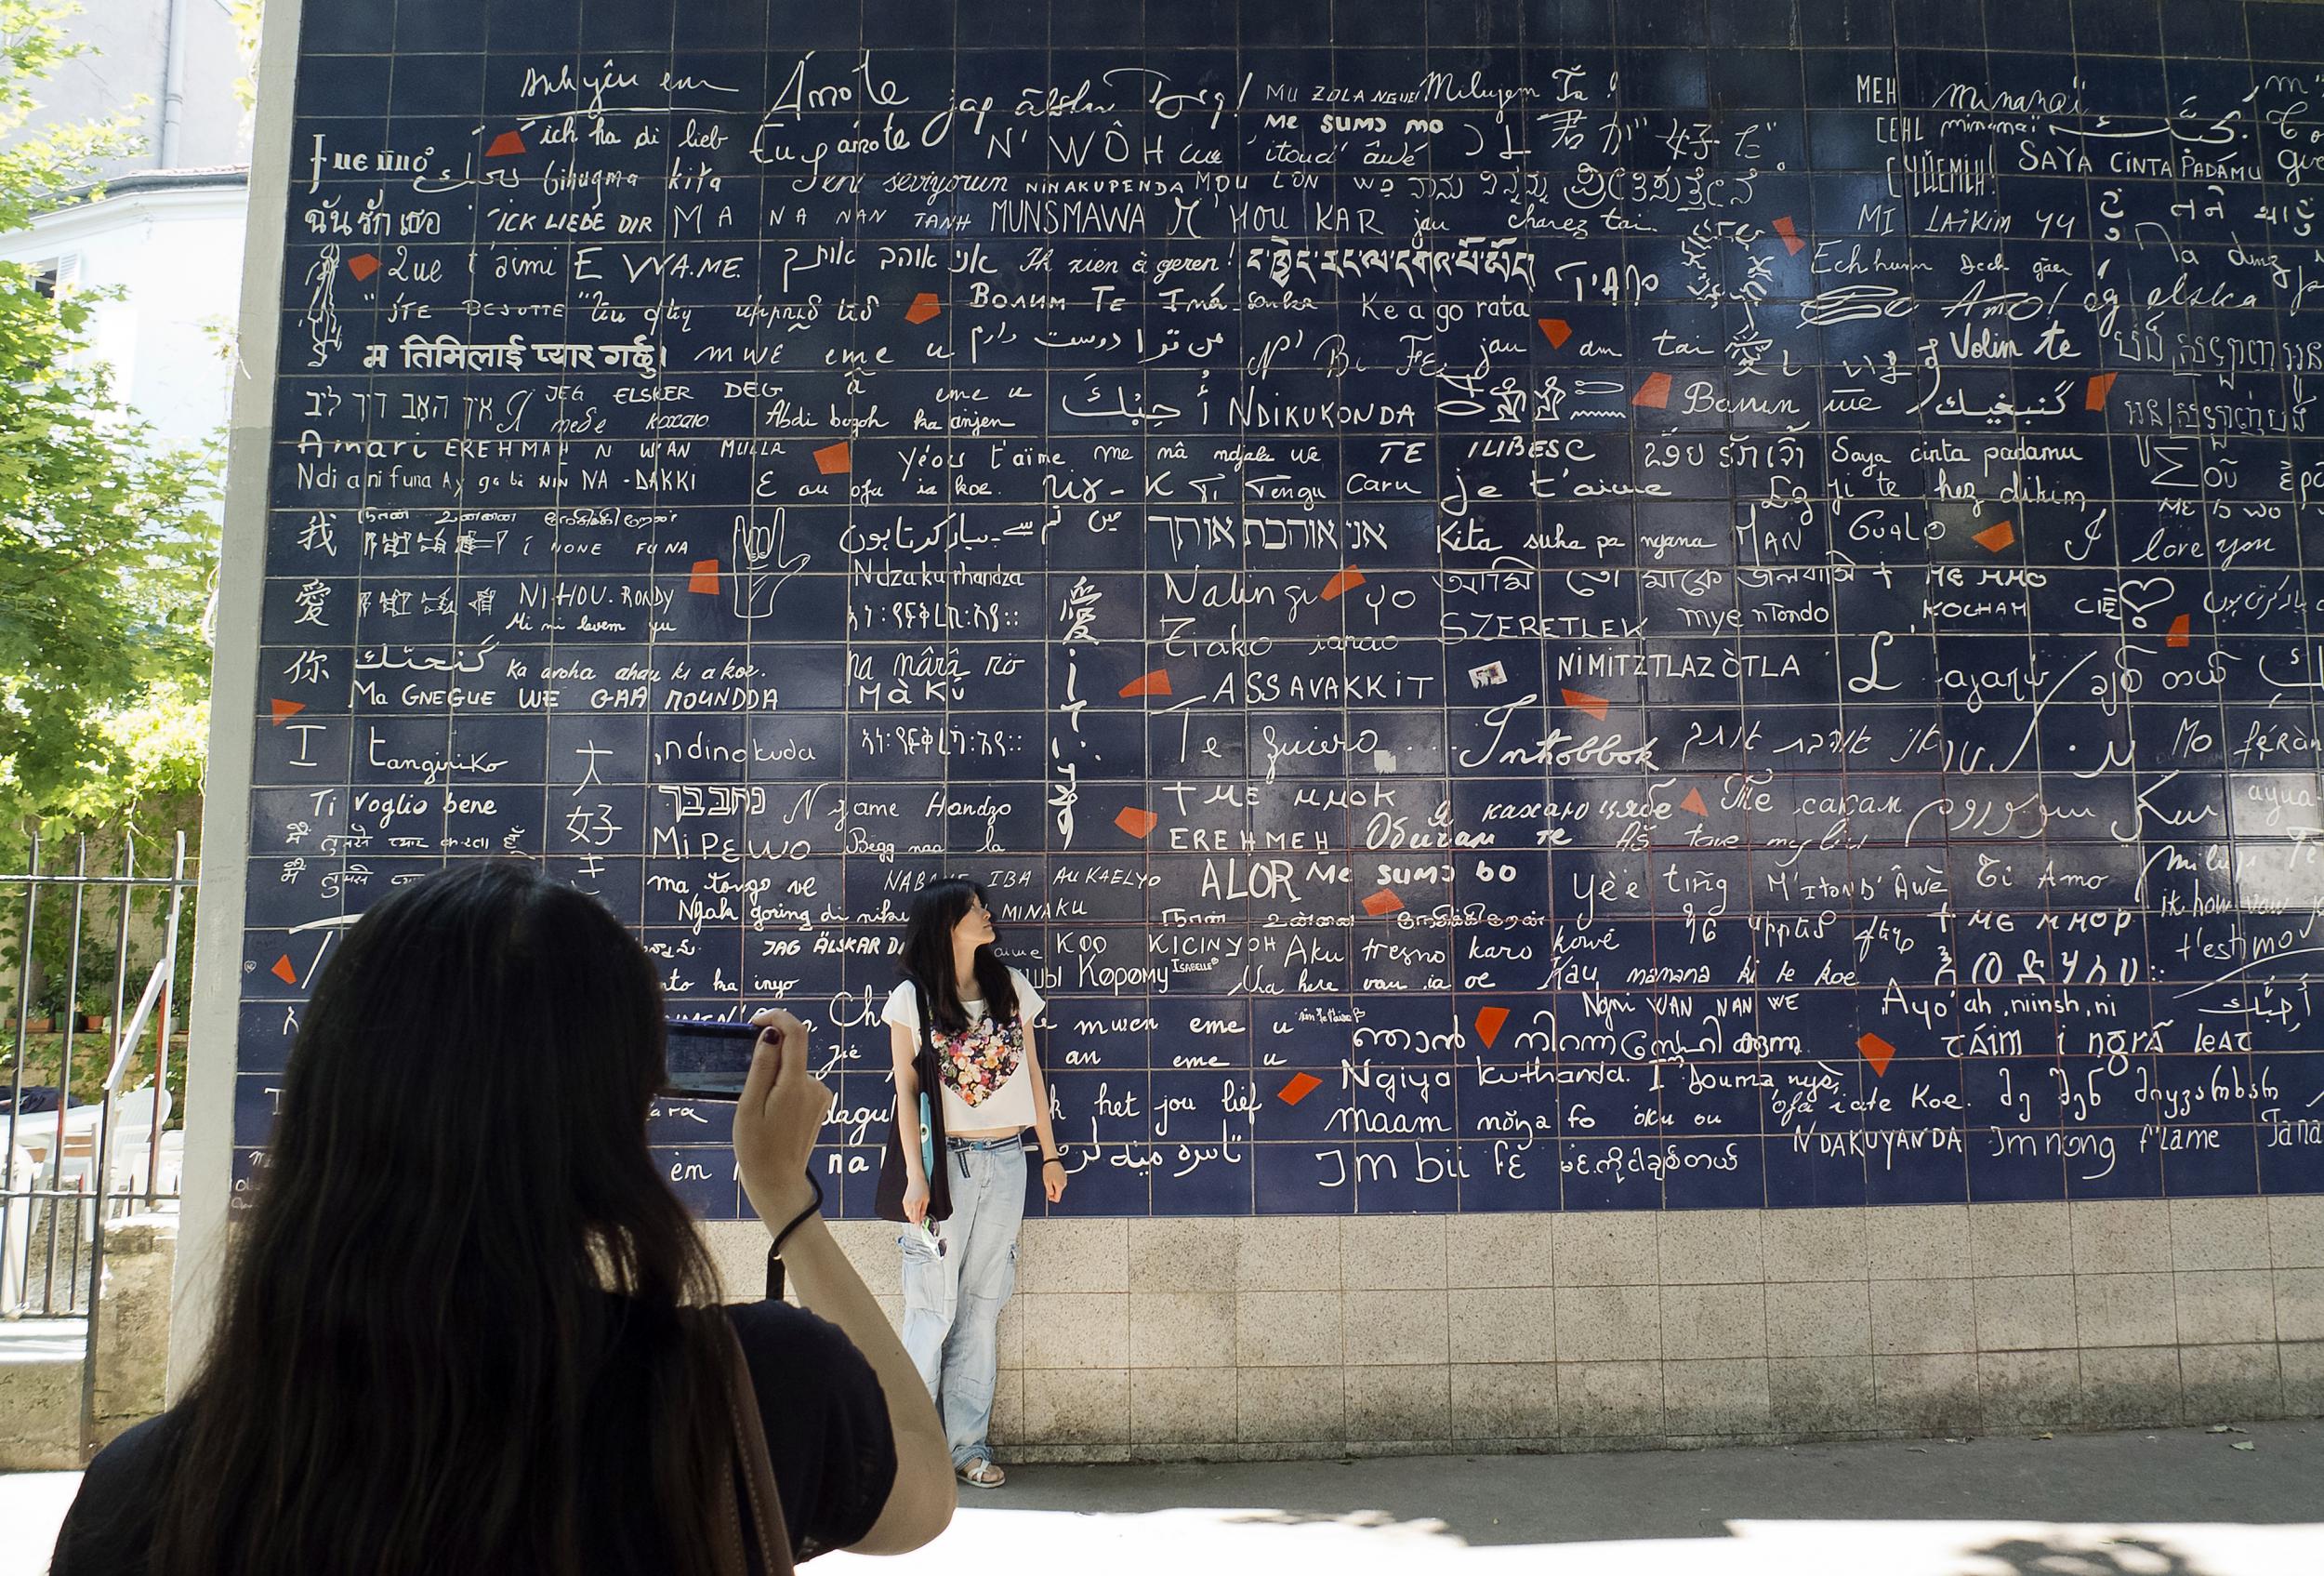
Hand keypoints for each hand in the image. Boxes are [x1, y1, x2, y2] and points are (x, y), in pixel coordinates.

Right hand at [734, 1008, 829, 1229]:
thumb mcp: (748, 1106)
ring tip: (758, 1108)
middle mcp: (814, 1086)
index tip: (756, 1022)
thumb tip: (771, 1035)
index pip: (796, 1032)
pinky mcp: (820, 1103)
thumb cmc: (756, 1148)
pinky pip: (798, 1083)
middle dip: (768, 1058)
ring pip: (793, 1069)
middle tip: (747, 1087)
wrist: (778, 1182)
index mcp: (795, 1085)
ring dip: (774, 1076)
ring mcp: (820, 1095)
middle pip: (792, 1052)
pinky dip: (782, 1087)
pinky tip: (772, 1113)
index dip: (777, 1017)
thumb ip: (761, 1067)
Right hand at [902, 1176, 928, 1224]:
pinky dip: (910, 1211)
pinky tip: (914, 1208)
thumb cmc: (922, 1187)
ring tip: (918, 1212)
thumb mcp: (927, 1199)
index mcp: (916, 1204)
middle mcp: (909, 1204)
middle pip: (911, 1218)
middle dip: (916, 1220)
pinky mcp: (904, 1201)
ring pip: (908, 1215)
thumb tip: (922, 1217)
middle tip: (921, 1220)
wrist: (916, 1179)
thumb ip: (924, 1209)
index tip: (920, 1227)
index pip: (916, 1218)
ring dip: (913, 1215)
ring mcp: (905, 1203)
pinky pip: (906, 1210)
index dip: (918, 1224)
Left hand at [1042, 1157, 1066, 1204]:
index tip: (1048, 1195)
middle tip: (1047, 1184)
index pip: (1057, 1198)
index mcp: (1060, 1186)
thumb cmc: (1049, 1170)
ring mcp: (1065, 1180)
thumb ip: (1049, 1191)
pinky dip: (1056, 1181)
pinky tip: (1053, 1176)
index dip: (1052, 1198)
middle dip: (1052, 1191)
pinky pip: (1060, 1182)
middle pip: (1058, 1193)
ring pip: (1059, 1188)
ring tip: (1050, 1179)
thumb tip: (1051, 1196)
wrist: (1052, 1161)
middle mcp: (1064, 1184)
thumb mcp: (1046, 1182)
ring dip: (1054, 1186)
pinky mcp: (1064, 1176)